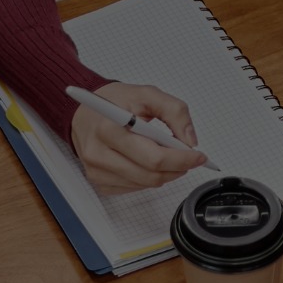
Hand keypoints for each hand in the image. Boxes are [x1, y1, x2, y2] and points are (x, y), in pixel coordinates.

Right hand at [70, 81, 208, 194]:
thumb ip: (174, 112)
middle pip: (151, 175)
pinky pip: (134, 188)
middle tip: (189, 158)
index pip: (154, 157)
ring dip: (165, 174)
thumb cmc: (113, 102)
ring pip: (145, 184)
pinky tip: (148, 162)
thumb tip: (190, 140)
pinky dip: (148, 178)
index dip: (181, 159)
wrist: (83, 111)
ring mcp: (96, 170)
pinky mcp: (98, 181)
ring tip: (170, 157)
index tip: (198, 156)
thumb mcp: (147, 94)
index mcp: (109, 128)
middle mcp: (99, 153)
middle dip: (178, 168)